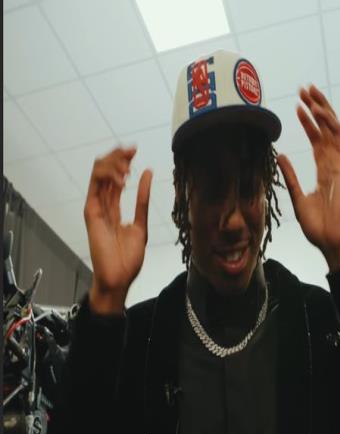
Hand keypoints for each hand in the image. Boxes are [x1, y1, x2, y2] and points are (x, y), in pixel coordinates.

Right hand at [84, 146, 152, 313]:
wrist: (119, 277)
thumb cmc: (127, 258)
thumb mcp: (141, 223)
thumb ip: (142, 200)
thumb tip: (147, 174)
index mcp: (113, 207)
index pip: (115, 177)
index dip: (123, 161)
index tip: (135, 151)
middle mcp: (102, 204)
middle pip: (105, 171)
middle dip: (117, 156)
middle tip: (132, 149)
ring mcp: (95, 208)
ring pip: (98, 174)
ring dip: (113, 163)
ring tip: (128, 165)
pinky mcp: (91, 213)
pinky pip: (95, 188)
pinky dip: (107, 177)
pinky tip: (123, 176)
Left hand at [277, 85, 339, 270]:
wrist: (328, 239)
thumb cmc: (316, 224)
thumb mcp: (297, 196)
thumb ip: (290, 175)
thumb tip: (280, 156)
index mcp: (324, 169)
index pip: (317, 139)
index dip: (309, 122)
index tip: (298, 106)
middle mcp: (333, 163)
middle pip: (326, 129)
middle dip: (316, 107)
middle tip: (304, 89)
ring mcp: (339, 165)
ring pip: (332, 129)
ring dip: (322, 109)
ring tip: (309, 92)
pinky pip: (336, 141)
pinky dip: (327, 124)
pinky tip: (317, 110)